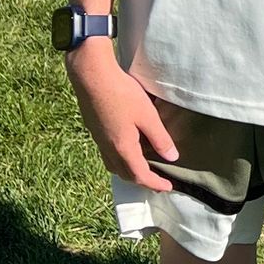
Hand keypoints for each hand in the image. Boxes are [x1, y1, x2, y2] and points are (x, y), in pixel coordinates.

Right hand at [66, 42, 178, 190]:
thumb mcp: (147, 116)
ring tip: (143, 168)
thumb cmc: (122, 94)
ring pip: (114, 165)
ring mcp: (99, 140)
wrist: (91, 76)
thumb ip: (160, 138)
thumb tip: (172, 157)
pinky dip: (119, 159)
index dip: (155, 184)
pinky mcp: (94, 130)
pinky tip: (126, 148)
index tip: (168, 187)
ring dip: (129, 171)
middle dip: (142, 181)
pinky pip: (108, 154)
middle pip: (125, 174)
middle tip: (157, 181)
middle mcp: (108, 149)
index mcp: (123, 148)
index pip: (140, 176)